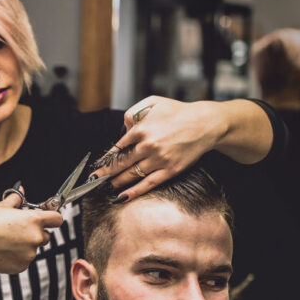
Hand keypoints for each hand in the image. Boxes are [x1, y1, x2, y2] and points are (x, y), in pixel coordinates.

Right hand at [0, 190, 62, 273]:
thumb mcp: (2, 206)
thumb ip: (17, 200)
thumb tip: (21, 192)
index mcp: (33, 220)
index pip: (57, 219)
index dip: (52, 217)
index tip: (47, 218)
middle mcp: (35, 238)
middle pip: (46, 235)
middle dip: (36, 232)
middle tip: (18, 229)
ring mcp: (29, 254)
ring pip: (34, 249)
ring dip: (25, 245)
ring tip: (5, 240)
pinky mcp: (21, 266)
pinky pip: (24, 260)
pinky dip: (17, 256)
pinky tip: (2, 250)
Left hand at [89, 96, 224, 201]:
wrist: (205, 123)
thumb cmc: (179, 112)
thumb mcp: (153, 101)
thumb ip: (133, 113)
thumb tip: (123, 130)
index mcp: (141, 129)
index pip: (117, 148)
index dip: (106, 159)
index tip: (97, 166)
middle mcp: (148, 145)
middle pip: (121, 164)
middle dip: (105, 174)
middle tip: (93, 181)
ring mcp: (159, 159)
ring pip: (131, 175)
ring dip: (116, 184)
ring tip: (106, 188)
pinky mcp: (170, 170)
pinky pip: (148, 184)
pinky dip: (133, 192)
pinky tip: (122, 197)